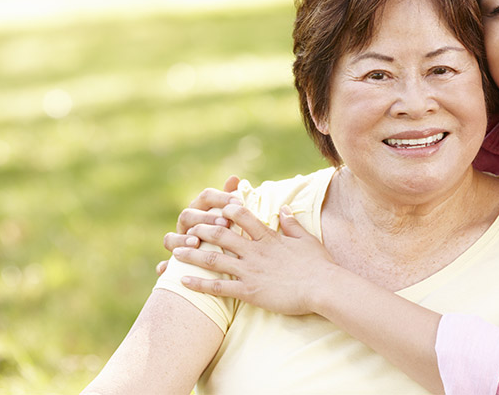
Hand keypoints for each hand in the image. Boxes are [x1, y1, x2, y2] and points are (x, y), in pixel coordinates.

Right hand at [156, 175, 240, 275]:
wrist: (226, 266)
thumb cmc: (232, 239)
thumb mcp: (235, 221)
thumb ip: (232, 201)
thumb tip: (234, 178)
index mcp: (201, 211)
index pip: (206, 197)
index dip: (221, 198)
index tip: (239, 202)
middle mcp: (187, 226)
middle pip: (187, 215)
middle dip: (205, 218)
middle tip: (225, 223)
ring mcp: (178, 244)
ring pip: (170, 238)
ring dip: (181, 239)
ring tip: (196, 242)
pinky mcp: (174, 265)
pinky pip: (164, 265)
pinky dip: (165, 266)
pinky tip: (169, 268)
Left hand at [173, 204, 335, 315]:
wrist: (323, 288)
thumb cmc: (319, 265)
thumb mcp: (306, 239)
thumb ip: (291, 224)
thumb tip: (282, 208)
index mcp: (268, 238)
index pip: (242, 217)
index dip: (226, 210)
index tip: (214, 207)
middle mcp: (255, 251)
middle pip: (221, 234)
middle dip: (201, 228)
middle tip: (186, 226)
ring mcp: (250, 271)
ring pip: (214, 259)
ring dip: (193, 254)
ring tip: (175, 251)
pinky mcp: (249, 291)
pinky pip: (218, 287)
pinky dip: (199, 284)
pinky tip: (183, 281)